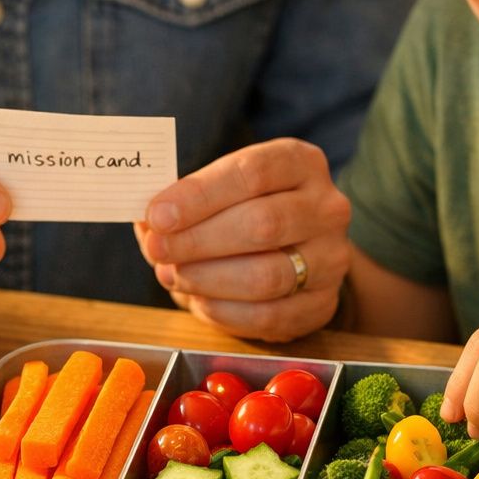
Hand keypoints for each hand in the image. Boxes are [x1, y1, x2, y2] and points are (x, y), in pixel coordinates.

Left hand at [133, 138, 348, 341]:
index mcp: (300, 163)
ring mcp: (332, 258)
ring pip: (267, 275)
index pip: (252, 172)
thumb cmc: (242, 213)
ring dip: (208, 279)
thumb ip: (180, 203)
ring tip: (174, 276)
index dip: (200, 195)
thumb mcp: (216, 192)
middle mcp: (327, 207)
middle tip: (158, 250)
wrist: (293, 253)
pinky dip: (225, 313)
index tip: (158, 215)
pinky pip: (271, 316)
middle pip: (263, 224)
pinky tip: (200, 301)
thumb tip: (147, 222)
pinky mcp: (323, 304)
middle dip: (198, 241)